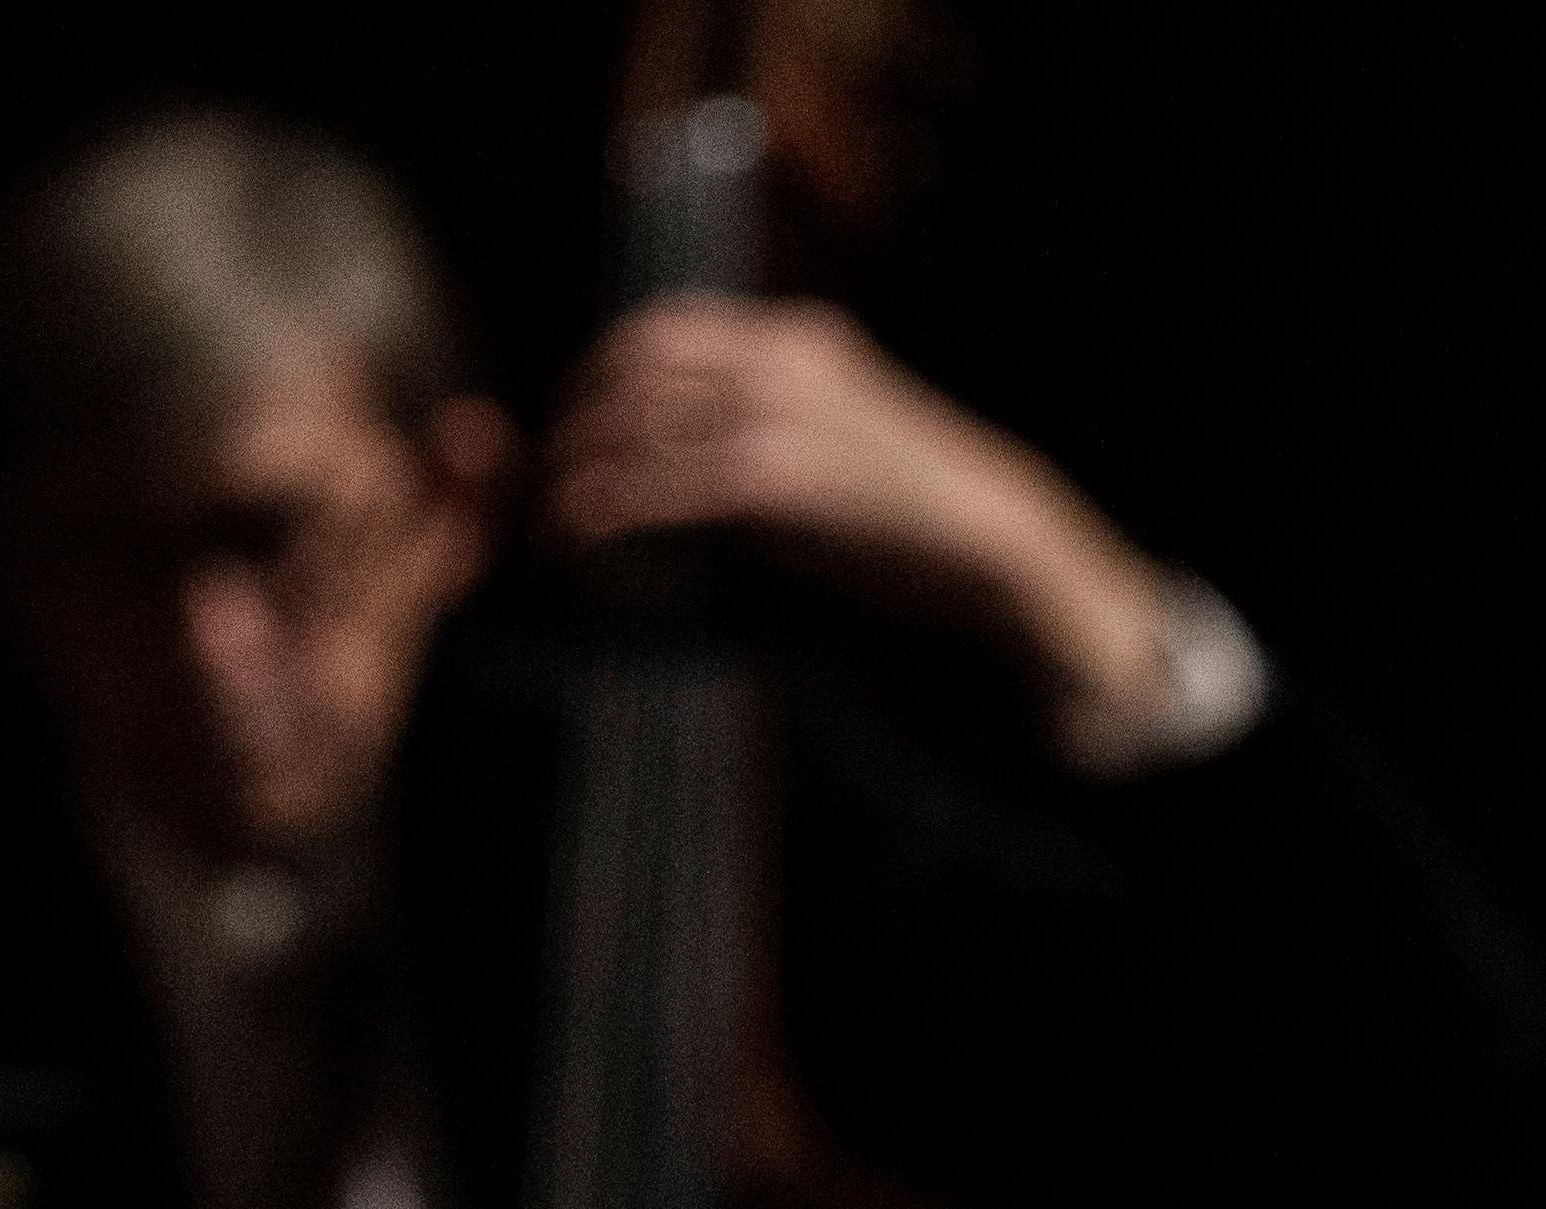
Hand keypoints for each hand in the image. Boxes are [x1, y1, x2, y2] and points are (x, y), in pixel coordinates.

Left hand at [546, 295, 1190, 755]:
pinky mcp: (761, 485)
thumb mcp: (866, 426)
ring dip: (572, 472)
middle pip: (630, 371)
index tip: (587, 412)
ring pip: (625, 429)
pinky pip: (647, 492)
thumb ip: (804, 411)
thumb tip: (740, 438)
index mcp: (798, 342)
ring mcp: (764, 420)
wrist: (994, 539)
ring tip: (551, 516)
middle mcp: (772, 366)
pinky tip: (577, 542)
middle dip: (576, 418)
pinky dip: (597, 516)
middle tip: (553, 469)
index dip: (608, 367)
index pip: (669, 329)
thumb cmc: (938, 507)